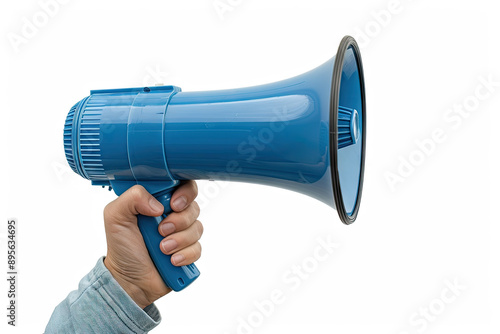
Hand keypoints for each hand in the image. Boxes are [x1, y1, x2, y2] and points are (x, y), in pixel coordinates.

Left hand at [103, 182, 201, 308]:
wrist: (128, 280)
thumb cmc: (122, 246)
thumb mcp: (115, 216)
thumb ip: (132, 198)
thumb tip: (158, 204)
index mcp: (158, 201)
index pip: (183, 185)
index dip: (184, 193)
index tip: (174, 205)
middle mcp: (173, 214)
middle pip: (193, 206)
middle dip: (180, 220)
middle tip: (162, 230)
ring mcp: (182, 233)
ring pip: (197, 228)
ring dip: (179, 240)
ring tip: (162, 249)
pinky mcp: (188, 251)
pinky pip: (198, 248)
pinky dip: (185, 255)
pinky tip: (171, 260)